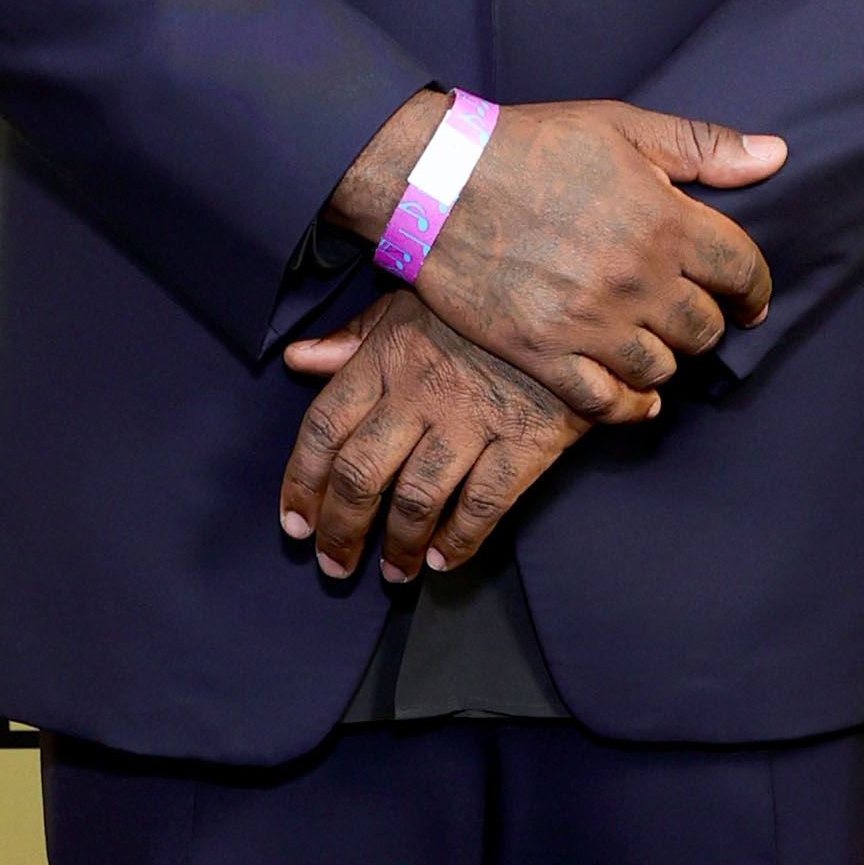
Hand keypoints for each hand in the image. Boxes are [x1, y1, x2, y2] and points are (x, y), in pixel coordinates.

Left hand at [277, 285, 626, 586]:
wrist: (570, 292)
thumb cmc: (482, 300)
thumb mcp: (411, 301)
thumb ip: (354, 338)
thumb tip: (298, 360)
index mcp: (386, 358)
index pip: (323, 429)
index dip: (301, 483)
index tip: (293, 522)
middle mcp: (420, 392)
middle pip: (360, 474)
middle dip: (340, 530)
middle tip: (333, 565)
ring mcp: (474, 418)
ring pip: (417, 497)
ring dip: (398, 545)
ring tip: (394, 573)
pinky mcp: (527, 437)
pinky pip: (485, 501)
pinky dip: (461, 539)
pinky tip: (445, 560)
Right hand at [321, 93, 786, 416]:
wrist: (436, 180)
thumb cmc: (530, 145)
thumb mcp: (621, 125)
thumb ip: (703, 145)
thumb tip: (775, 156)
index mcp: (663, 220)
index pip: (742, 271)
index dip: (755, 291)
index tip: (749, 300)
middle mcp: (635, 279)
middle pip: (705, 329)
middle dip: (707, 324)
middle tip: (690, 317)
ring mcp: (589, 322)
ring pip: (661, 369)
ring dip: (666, 361)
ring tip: (655, 346)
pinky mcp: (544, 353)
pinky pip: (605, 402)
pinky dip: (629, 406)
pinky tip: (635, 398)